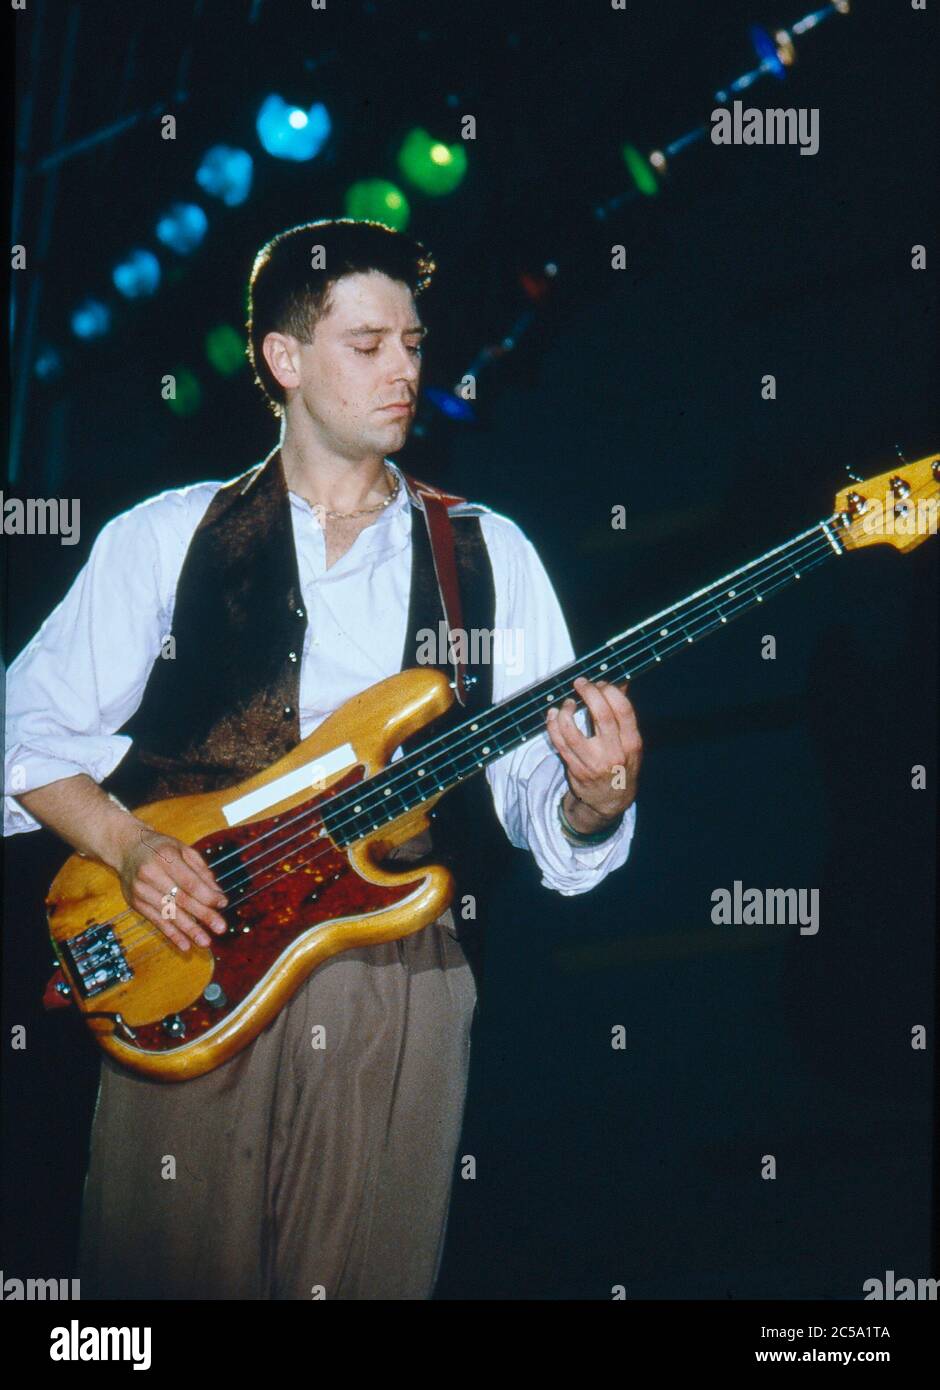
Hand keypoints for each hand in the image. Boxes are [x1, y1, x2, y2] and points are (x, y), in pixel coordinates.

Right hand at [117, 828, 228, 951]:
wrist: (126, 849)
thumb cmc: (160, 848)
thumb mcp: (183, 850)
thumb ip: (201, 871)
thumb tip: (217, 894)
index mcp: (165, 857)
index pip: (189, 881)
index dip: (207, 895)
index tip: (223, 904)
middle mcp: (150, 874)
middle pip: (181, 899)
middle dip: (203, 915)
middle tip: (220, 928)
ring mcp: (141, 890)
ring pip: (169, 913)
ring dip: (189, 930)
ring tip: (205, 941)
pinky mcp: (136, 903)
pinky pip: (157, 921)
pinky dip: (171, 934)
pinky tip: (185, 945)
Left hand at [546, 676, 642, 828]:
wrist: (611, 800)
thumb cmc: (622, 764)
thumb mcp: (630, 743)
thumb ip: (623, 714)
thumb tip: (620, 682)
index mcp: (632, 743)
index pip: (623, 710)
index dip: (610, 691)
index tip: (601, 683)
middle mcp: (614, 753)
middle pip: (602, 716)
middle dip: (589, 693)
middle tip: (580, 683)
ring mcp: (593, 763)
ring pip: (573, 731)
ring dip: (566, 711)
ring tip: (567, 703)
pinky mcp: (576, 769)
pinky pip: (559, 743)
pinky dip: (553, 725)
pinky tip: (553, 715)